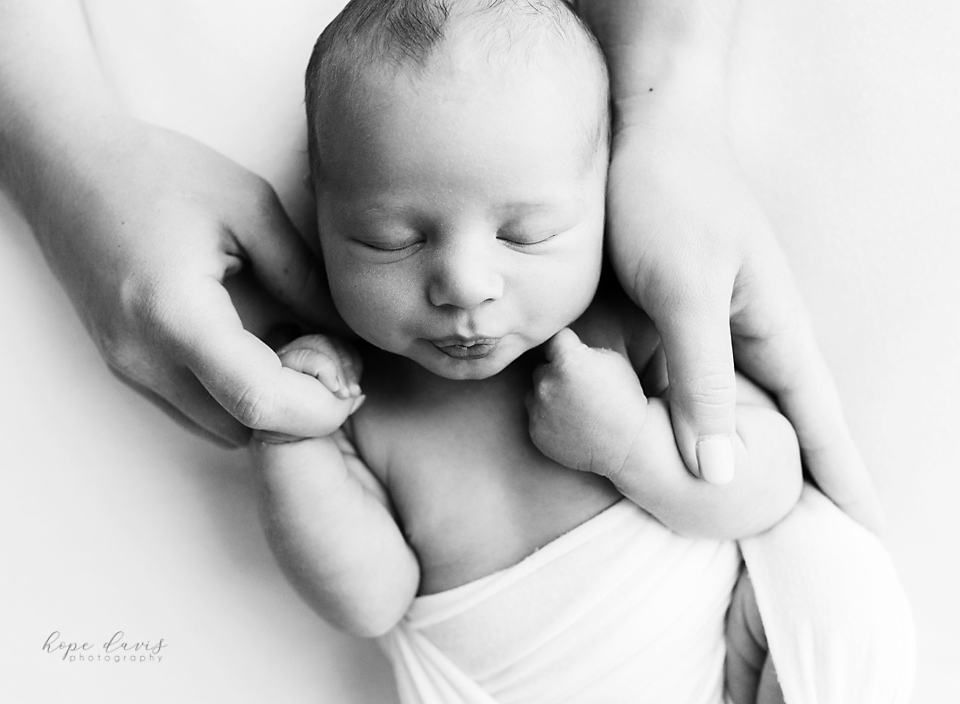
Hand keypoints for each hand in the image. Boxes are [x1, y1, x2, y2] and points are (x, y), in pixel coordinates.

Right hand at [25, 119, 344, 445]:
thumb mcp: (249, 207)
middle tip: (335, 367)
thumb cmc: (154, 172)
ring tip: (297, 353)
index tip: (353, 382)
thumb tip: (347, 330)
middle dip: (300, 413)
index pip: (259, 401)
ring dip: (268, 408)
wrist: (66, 165)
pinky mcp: (127, 365)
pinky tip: (260, 351)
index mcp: (175, 314)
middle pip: (243, 428)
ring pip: (220, 428)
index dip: (318, 408)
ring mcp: (130, 367)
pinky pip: (196, 408)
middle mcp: (144, 356)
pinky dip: (237, 397)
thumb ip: (301, 275)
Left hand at [527, 329, 647, 476]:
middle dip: (556, 372)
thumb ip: (580, 349)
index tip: (574, 354)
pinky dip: (548, 420)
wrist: (629, 444)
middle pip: (542, 367)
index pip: (554, 339)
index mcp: (566, 361)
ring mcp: (539, 410)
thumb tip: (562, 346)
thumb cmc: (625, 398)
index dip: (566, 345)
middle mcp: (547, 384)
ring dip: (549, 396)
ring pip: (535, 393)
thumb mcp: (611, 360)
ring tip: (575, 407)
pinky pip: (536, 418)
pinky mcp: (536, 432)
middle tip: (578, 387)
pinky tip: (571, 424)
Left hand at [605, 116, 883, 528]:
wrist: (646, 134)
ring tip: (772, 514)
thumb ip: (699, 379)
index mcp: (777, 329)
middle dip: (811, 483)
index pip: (822, 422)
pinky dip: (713, 423)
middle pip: (794, 424)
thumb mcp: (684, 292)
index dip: (843, 481)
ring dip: (765, 457)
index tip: (867, 537)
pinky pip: (704, 386)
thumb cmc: (668, 199)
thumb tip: (721, 471)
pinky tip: (706, 446)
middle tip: (823, 545)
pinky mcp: (688, 317)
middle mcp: (760, 334)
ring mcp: (726, 325)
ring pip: (749, 408)